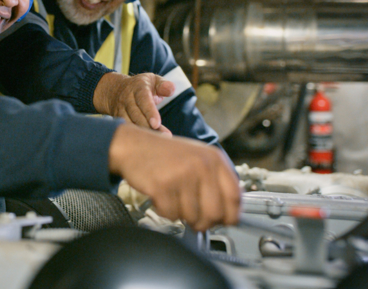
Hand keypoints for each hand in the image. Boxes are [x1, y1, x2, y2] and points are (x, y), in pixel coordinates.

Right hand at [94, 72, 174, 134]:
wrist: (115, 90)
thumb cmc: (141, 86)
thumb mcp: (153, 80)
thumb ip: (164, 85)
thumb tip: (171, 89)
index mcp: (138, 87)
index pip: (143, 99)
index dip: (149, 112)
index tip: (156, 124)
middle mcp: (126, 99)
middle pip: (136, 115)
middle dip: (149, 127)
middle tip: (165, 137)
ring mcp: (120, 110)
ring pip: (129, 124)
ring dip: (143, 134)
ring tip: (158, 142)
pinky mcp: (117, 120)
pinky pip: (126, 130)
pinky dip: (135, 137)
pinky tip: (147, 144)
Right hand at [108, 124, 240, 231]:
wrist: (133, 146)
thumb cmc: (164, 155)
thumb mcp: (197, 158)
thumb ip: (215, 181)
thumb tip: (230, 213)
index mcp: (214, 158)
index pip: (235, 197)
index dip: (230, 216)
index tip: (223, 221)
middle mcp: (202, 165)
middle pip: (215, 213)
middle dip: (204, 222)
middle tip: (194, 218)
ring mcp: (182, 175)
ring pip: (192, 217)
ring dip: (180, 214)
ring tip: (172, 197)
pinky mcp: (163, 186)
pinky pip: (171, 215)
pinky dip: (164, 211)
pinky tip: (160, 196)